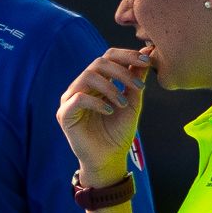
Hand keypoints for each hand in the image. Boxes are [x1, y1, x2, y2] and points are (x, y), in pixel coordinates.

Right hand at [56, 47, 151, 187]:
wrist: (109, 159)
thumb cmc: (119, 133)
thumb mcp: (132, 103)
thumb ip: (136, 79)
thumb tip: (147, 53)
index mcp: (98, 81)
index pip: (109, 57)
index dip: (127, 55)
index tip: (147, 60)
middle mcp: (82, 86)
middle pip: (99, 63)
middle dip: (122, 71)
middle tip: (139, 86)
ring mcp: (71, 98)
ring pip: (88, 76)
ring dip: (111, 88)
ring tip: (123, 103)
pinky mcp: (64, 114)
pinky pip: (78, 98)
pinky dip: (97, 102)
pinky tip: (110, 111)